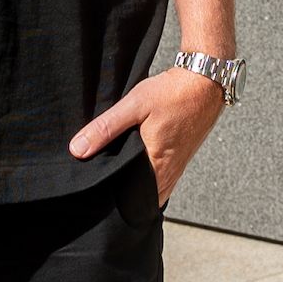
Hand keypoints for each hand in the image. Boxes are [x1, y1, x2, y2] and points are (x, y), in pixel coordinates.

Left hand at [68, 67, 225, 206]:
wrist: (206, 81)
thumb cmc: (173, 92)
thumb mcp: (135, 104)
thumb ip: (106, 128)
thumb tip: (77, 150)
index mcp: (156, 167)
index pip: (128, 201)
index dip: (110, 199)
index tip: (94, 190)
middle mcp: (168, 174)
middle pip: (139, 197)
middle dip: (120, 194)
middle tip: (100, 183)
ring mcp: (176, 169)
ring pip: (150, 189)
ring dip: (134, 184)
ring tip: (115, 172)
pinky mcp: (180, 159)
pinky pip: (160, 179)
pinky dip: (146, 176)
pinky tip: (135, 162)